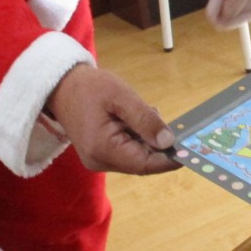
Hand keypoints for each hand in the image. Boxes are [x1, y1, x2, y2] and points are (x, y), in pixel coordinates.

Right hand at [47, 64, 178, 174]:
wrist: (61, 87)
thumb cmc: (90, 88)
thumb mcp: (121, 97)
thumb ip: (145, 120)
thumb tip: (168, 142)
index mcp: (103, 149)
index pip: (145, 164)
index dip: (169, 159)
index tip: (190, 150)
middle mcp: (100, 161)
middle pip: (142, 163)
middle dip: (159, 146)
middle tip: (166, 121)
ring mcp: (99, 160)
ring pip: (137, 158)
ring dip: (148, 140)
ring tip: (145, 114)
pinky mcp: (101, 155)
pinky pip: (128, 152)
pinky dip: (139, 139)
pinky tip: (136, 120)